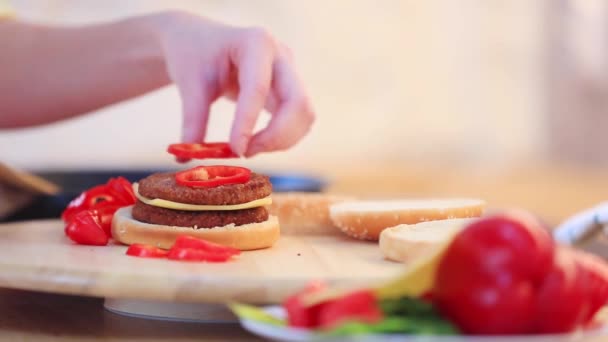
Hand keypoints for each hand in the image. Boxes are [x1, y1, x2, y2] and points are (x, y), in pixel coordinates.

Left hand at [154, 11, 314, 156]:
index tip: (235, 150)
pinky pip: (299, 121)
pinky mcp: (290, 90)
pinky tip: (255, 143)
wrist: (200, 42)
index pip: (258, 88)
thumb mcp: (190, 83)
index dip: (248, 123)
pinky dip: (282, 139)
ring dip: (281, 140)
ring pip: (304, 116)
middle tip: (244, 153)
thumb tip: (188, 157)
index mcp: (256, 42)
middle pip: (298, 103)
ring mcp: (290, 72)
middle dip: (277, 136)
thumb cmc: (194, 55)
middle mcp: (281, 56)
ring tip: (246, 149)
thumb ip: (193, 119)